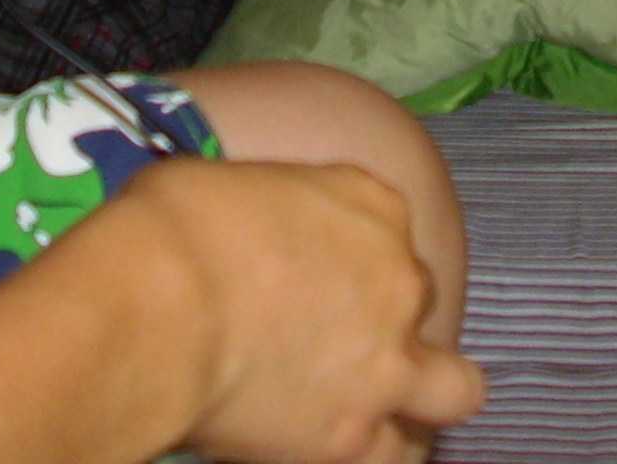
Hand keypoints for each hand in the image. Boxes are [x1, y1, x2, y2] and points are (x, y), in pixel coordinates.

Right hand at [99, 156, 486, 463]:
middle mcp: (398, 278)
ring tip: (377, 407)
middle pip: (418, 300)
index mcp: (370, 203)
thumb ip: (263, 215)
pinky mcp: (356, 433)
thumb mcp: (228, 181)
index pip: (383, 227)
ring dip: (425, 395)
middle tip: (333, 336)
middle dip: (386, 317)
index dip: (348, 254)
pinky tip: (347, 447)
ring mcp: (388, 360)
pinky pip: (396, 455)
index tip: (305, 268)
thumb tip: (234, 240)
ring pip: (454, 388)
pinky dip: (379, 452)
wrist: (163, 302)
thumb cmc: (174, 226)